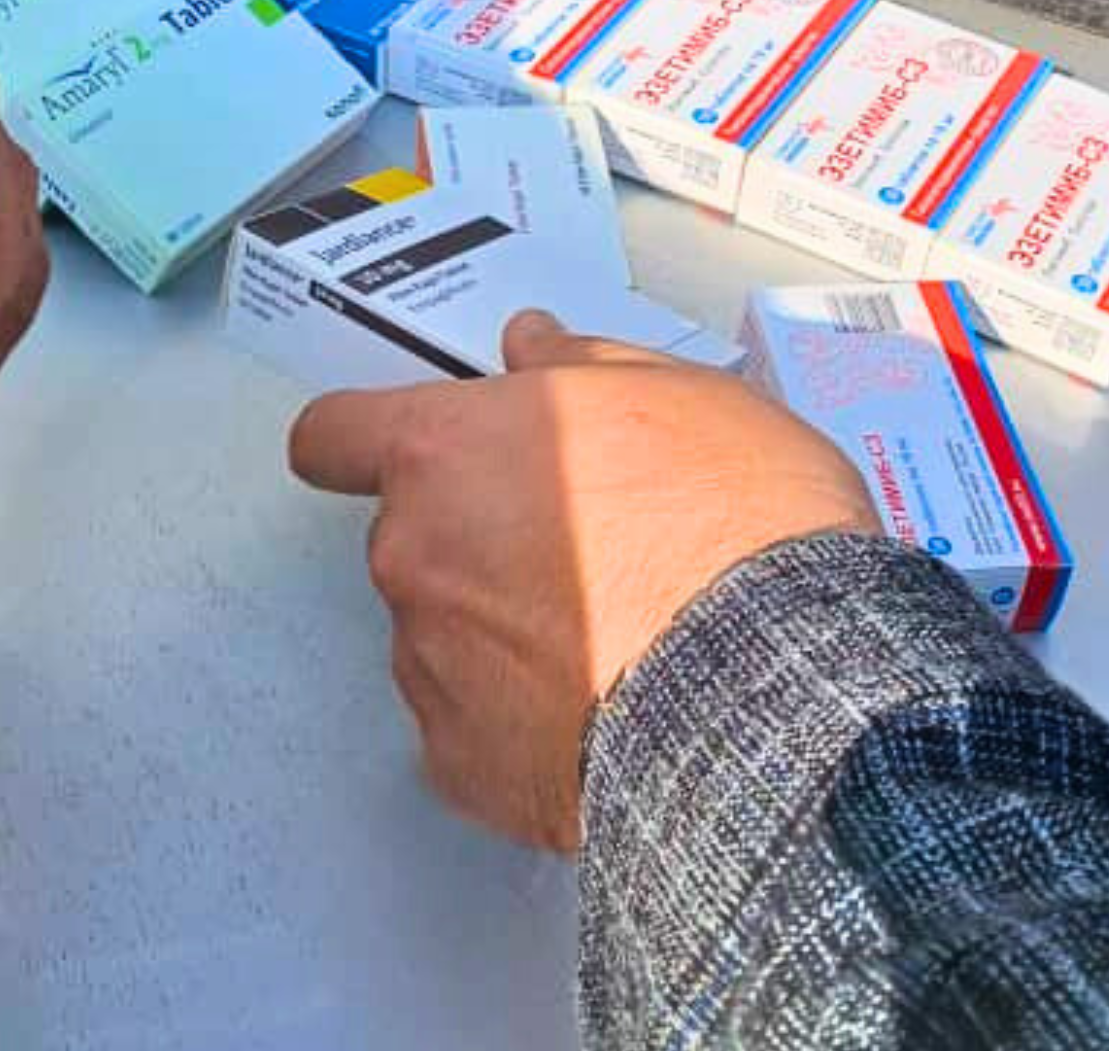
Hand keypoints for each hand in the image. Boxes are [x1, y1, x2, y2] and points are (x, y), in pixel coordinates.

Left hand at [288, 309, 878, 851]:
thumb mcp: (682, 399)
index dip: (361, 445)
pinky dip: (520, 723)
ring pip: (444, 634)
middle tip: (585, 556)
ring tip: (611, 645)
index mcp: (447, 452)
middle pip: (412, 538)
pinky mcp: (461, 763)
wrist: (774, 686)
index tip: (405, 459)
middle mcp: (413, 554)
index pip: (334, 435)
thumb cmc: (734, 525)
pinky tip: (599, 716)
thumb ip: (581, 366)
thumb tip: (530, 345)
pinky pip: (473, 728)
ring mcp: (429, 664)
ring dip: (501, 634)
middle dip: (476, 542)